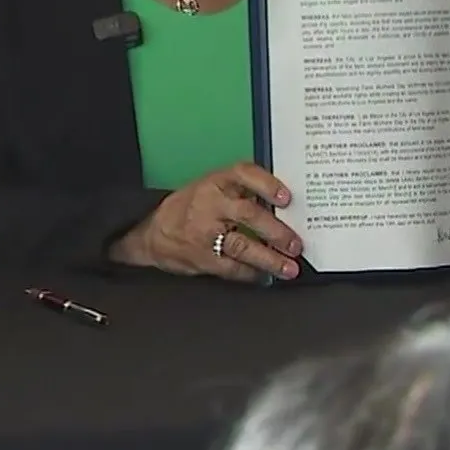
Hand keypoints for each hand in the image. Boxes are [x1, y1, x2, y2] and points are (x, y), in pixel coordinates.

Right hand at [110, 162, 302, 282]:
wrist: (154, 232)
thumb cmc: (191, 207)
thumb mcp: (212, 187)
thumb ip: (242, 191)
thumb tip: (282, 207)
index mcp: (216, 182)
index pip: (244, 174)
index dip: (267, 185)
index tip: (286, 197)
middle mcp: (211, 204)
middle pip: (248, 215)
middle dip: (276, 232)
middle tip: (295, 244)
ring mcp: (206, 233)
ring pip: (243, 246)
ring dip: (270, 259)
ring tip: (288, 267)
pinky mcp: (203, 258)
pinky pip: (232, 268)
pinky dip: (252, 273)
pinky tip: (265, 275)